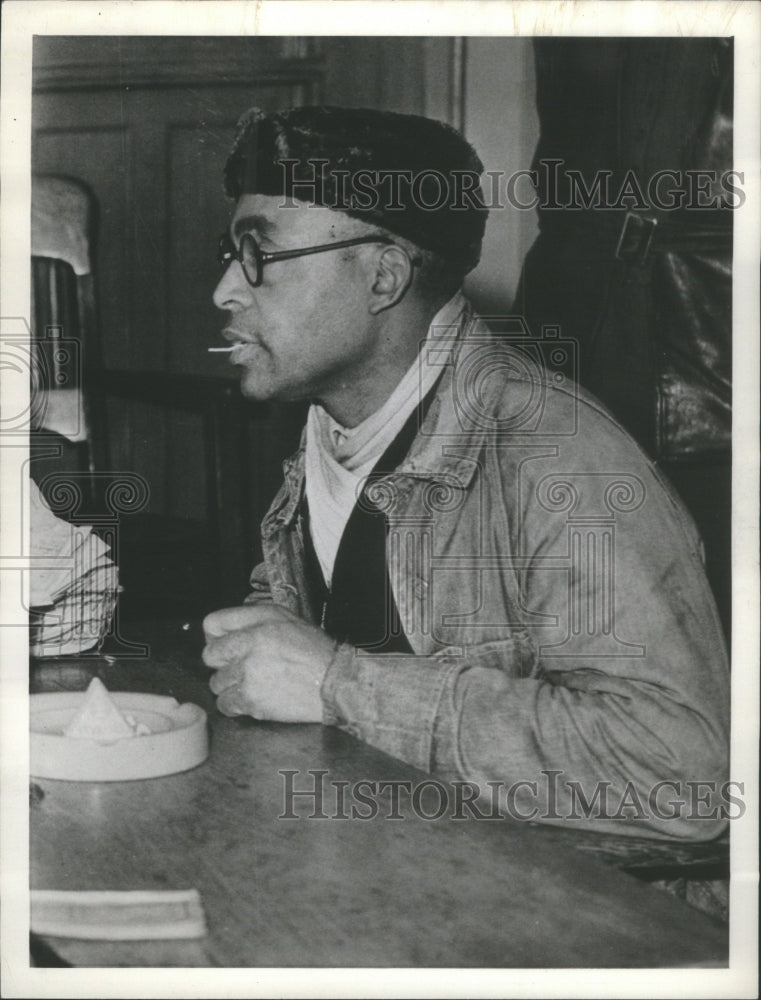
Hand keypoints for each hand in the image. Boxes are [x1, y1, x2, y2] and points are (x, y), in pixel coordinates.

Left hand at [202, 604, 337, 722]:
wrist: (334, 683)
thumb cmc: (313, 649)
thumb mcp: (285, 618)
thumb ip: (250, 617)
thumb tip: (219, 627)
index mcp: (255, 627)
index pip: (211, 626)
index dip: (218, 635)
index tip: (226, 645)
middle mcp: (247, 650)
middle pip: (210, 657)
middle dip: (224, 661)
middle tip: (242, 666)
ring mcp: (247, 678)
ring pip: (217, 683)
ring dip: (230, 685)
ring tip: (252, 683)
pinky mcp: (251, 702)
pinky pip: (225, 705)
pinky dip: (235, 704)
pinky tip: (252, 699)